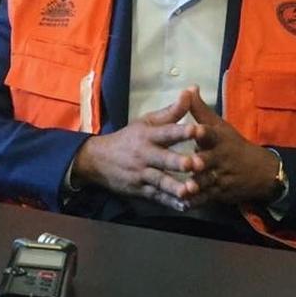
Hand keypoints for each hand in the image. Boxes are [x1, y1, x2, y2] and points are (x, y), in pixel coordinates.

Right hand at [71, 98, 205, 210]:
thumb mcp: (146, 121)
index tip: (197, 129)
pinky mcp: (141, 190)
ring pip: (161, 181)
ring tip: (191, 191)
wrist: (98, 160)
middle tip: (197, 164)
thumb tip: (191, 90)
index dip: (181, 131)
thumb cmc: (129, 138)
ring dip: (176, 187)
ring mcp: (142, 174)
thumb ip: (172, 111)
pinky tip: (186, 206)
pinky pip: (158, 197)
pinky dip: (171, 202)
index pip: (166, 132)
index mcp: (148, 135)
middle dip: (180, 162)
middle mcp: (145, 155)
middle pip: (164, 159)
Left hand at [183, 86, 280, 204]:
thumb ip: (199, 109)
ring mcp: (220, 177)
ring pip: (207, 181)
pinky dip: (196, 202)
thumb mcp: (219, 125)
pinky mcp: (219, 192)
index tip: (196, 129)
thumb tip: (188, 88)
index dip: (203, 132)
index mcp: (218, 140)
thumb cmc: (232, 145)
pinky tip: (183, 204)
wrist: (261, 172)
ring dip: (196, 185)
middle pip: (209, 160)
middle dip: (201, 162)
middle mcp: (219, 158)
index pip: (211, 134)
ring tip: (184, 189)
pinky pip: (206, 198)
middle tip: (192, 163)